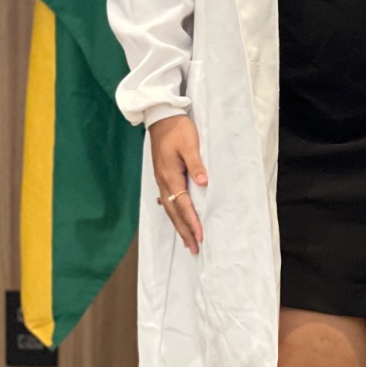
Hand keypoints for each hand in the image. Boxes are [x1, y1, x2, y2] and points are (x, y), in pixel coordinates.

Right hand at [149, 116, 207, 253]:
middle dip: (184, 231)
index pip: (183, 204)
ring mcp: (161, 180)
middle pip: (174, 212)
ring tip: (188, 241)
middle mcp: (164, 182)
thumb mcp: (189, 145)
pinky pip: (168, 201)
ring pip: (170, 209)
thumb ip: (196, 164)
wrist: (161, 118)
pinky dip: (174, 214)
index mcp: (171, 176)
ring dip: (179, 225)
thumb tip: (204, 182)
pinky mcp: (163, 176)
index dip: (192, 221)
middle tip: (194, 248)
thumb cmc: (177, 130)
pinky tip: (178, 219)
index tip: (200, 235)